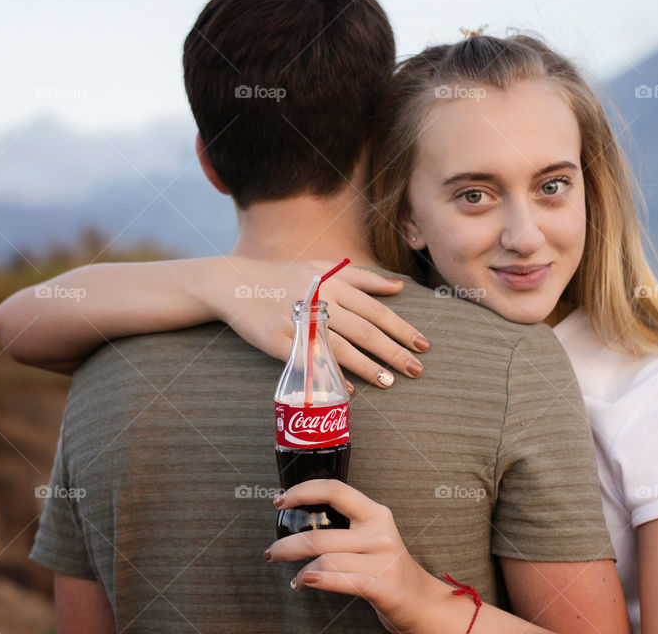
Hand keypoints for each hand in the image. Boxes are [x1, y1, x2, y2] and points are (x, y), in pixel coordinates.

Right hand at [207, 257, 428, 387]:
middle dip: (392, 352)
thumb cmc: (284, 277)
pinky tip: (349, 390)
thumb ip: (363, 277)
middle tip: (416, 370)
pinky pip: (310, 363)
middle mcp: (319, 301)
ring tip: (389, 382)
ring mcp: (298, 322)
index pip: (375, 310)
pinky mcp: (278, 341)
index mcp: (333, 283)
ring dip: (367, 367)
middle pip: (363, 331)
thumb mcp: (323, 267)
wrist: (234, 283)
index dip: (400, 328)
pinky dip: (330, 376)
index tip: (422, 345)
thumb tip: (398, 286)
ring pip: (340, 348)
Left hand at [263, 480, 448, 632]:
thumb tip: (300, 520)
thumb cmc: (387, 567)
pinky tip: (305, 583)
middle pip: (319, 534)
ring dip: (299, 572)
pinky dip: (314, 581)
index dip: (303, 491)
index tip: (280, 500)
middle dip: (286, 545)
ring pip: (324, 560)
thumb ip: (346, 525)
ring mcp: (382, 560)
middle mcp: (379, 533)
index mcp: (376, 514)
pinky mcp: (381, 586)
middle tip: (271, 552)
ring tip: (296, 578)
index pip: (335, 490)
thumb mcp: (373, 536)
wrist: (420, 600)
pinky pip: (337, 580)